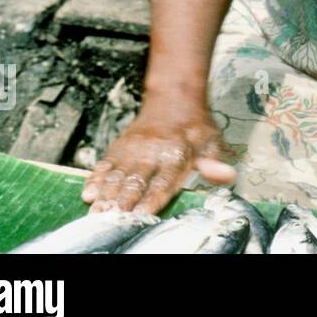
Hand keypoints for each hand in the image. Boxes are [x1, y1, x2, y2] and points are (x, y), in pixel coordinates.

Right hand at [80, 102, 235, 214]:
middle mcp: (153, 151)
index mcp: (177, 154)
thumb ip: (215, 164)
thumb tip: (227, 177)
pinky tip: (88, 193)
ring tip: (96, 212)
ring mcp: (134, 147)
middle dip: (122, 201)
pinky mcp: (120, 144)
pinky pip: (105, 162)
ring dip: (106, 194)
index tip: (140, 215)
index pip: (163, 182)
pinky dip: (95, 178)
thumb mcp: (212, 142)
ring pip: (117, 173)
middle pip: (135, 180)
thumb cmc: (195, 127)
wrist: (174, 97)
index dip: (151, 200)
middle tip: (111, 218)